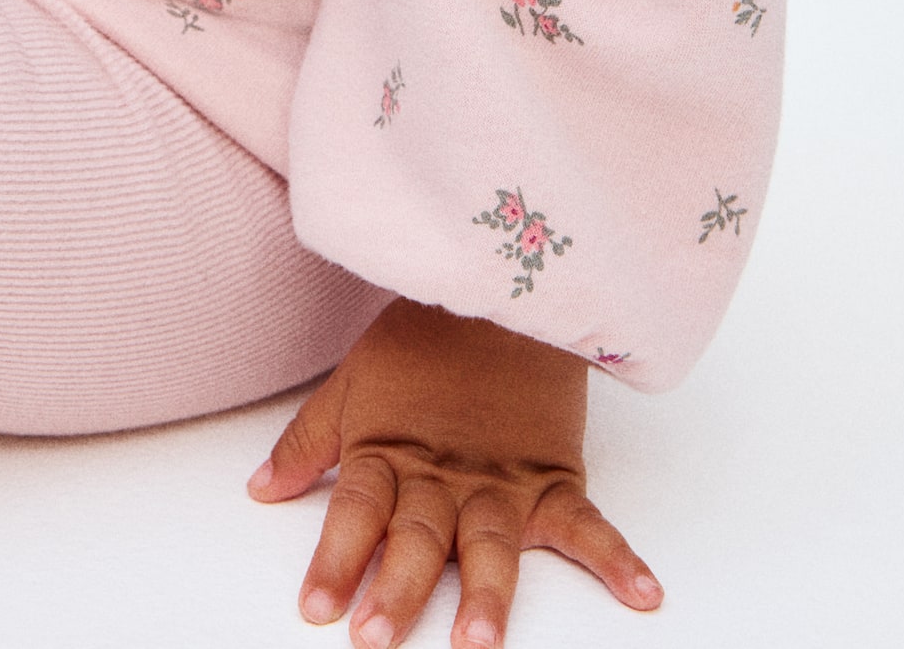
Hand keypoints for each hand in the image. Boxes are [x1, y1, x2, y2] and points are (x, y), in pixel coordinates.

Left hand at [245, 295, 661, 648]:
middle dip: (397, 590)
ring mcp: (502, 481)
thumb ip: (308, 442)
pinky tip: (643, 595)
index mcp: (391, 452)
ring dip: (485, 593)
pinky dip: (618, 559)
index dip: (334, 559)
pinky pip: (587, 524)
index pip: (357, 510)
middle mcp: (444, 475)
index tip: (315, 608)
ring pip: (491, 544)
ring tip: (477, 640)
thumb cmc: (422, 339)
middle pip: (418, 538)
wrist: (497, 289)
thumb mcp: (352, 382)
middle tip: (377, 639)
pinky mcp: (552, 477)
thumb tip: (260, 489)